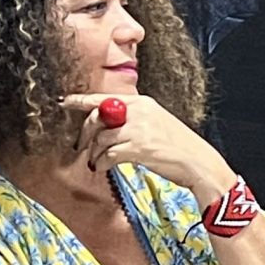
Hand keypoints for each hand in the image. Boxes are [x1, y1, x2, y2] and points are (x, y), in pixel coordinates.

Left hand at [60, 93, 230, 202]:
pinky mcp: (139, 147)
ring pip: (102, 138)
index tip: (65, 102)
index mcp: (142, 103)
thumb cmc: (179, 148)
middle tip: (81, 146)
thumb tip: (109, 126)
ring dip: (95, 153)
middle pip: (98, 116)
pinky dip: (103, 162)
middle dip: (85, 134)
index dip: (81, 100)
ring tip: (96, 162)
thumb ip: (134, 119)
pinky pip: (109, 153)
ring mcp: (139, 129)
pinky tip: (104, 167)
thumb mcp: (158, 124)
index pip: (105, 97)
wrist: (199, 164)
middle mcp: (139, 112)